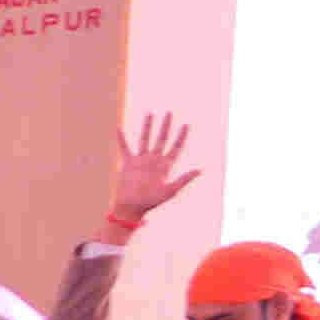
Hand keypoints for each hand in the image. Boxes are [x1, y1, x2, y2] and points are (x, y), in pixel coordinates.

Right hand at [108, 111, 199, 225]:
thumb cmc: (151, 202)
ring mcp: (141, 160)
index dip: (181, 136)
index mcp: (165, 166)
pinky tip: (119, 128)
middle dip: (166, 126)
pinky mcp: (129, 163)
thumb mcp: (171, 190)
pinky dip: (122, 139)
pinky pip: (125, 148)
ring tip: (150, 113)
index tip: (186, 125)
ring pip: (145, 139)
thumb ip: (184, 179)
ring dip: (148, 126)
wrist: (131, 207)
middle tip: (169, 113)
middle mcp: (154, 160)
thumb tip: (200, 170)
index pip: (175, 147)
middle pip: (162, 139)